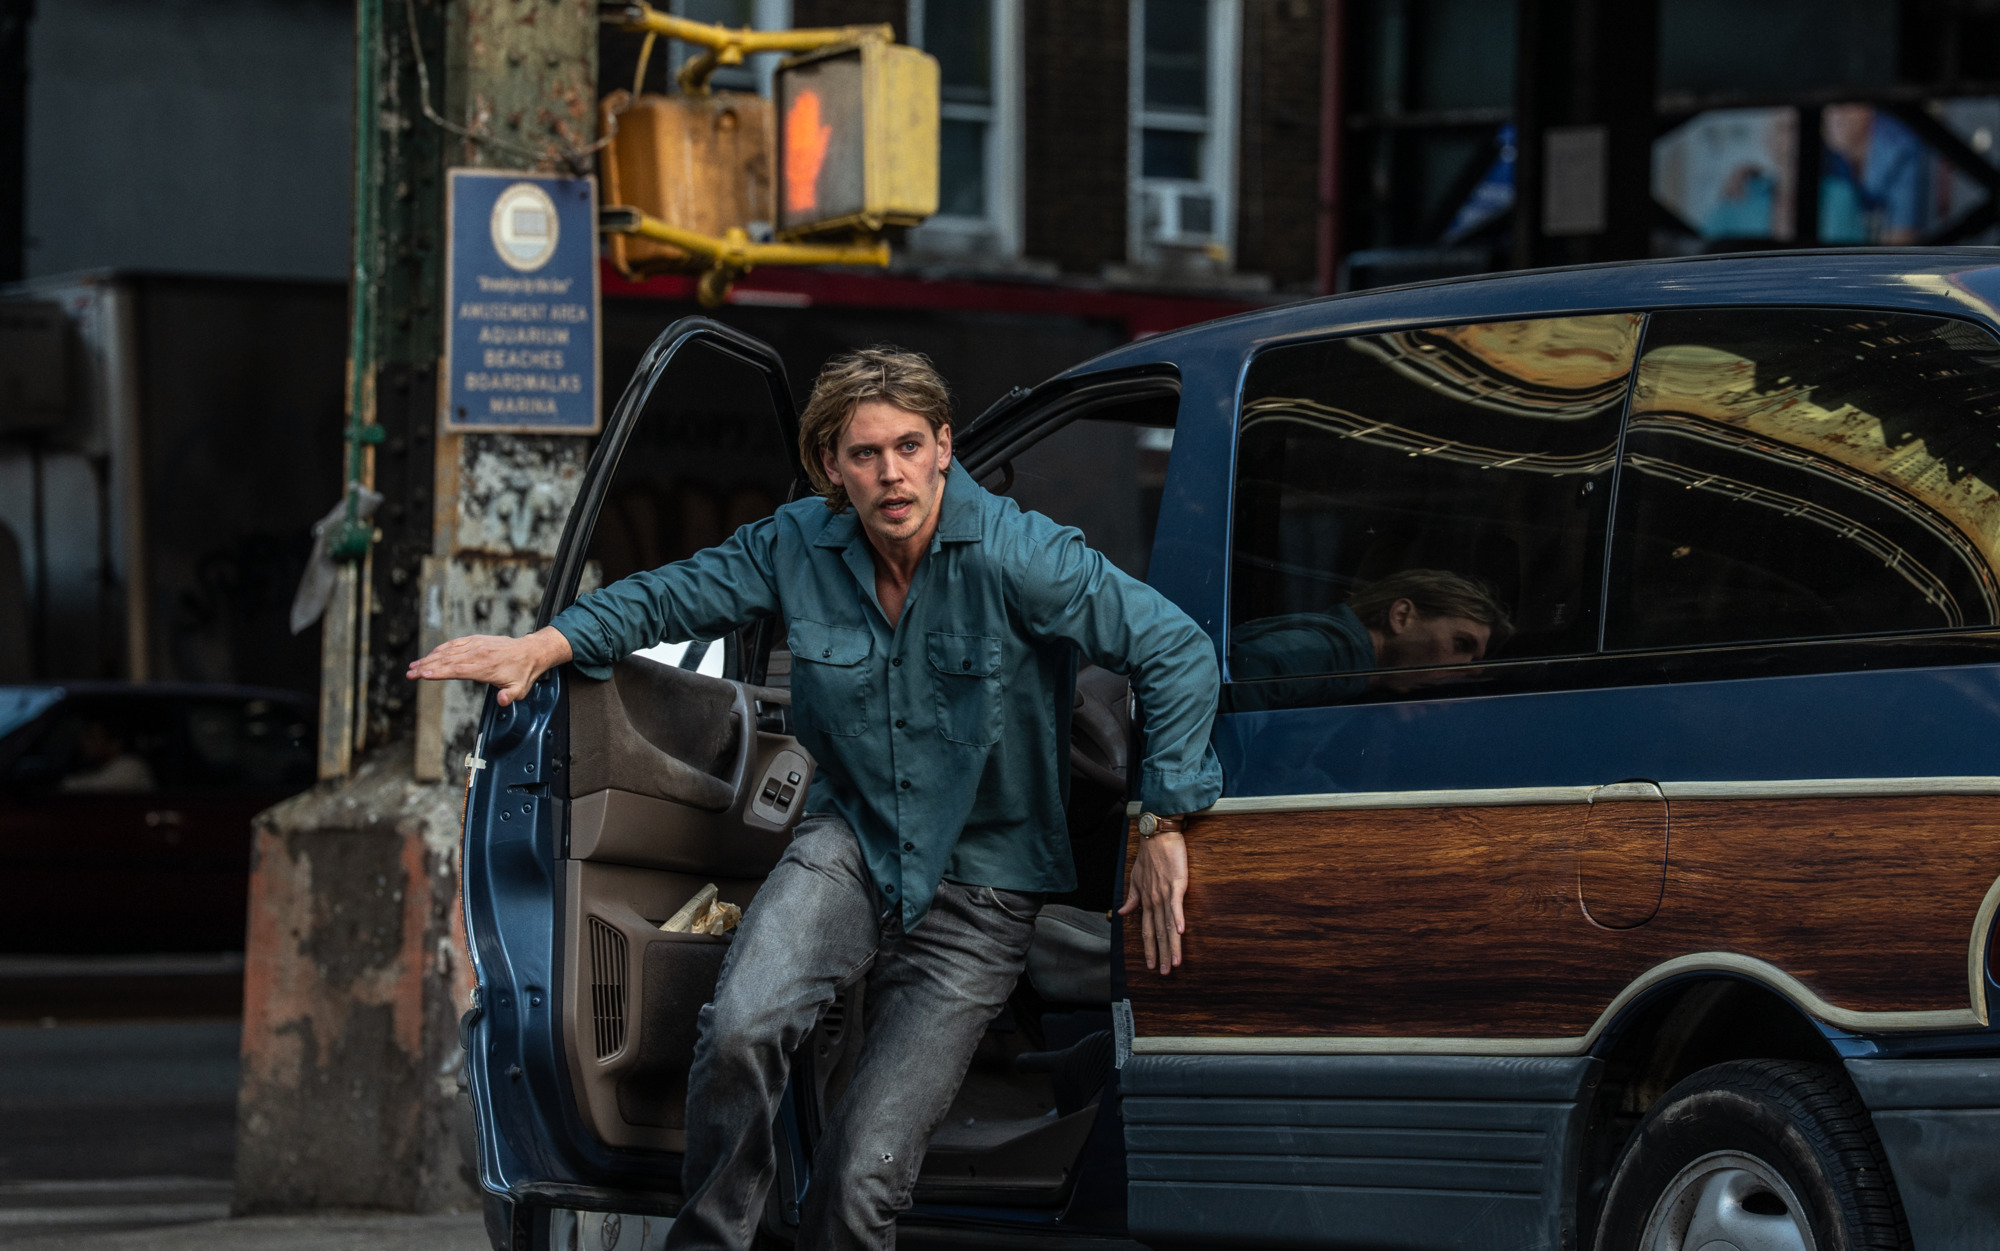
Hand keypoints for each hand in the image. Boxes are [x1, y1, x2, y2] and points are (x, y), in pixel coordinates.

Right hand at [405, 626, 572, 705]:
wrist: (531, 651)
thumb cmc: (523, 673)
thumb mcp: (520, 689)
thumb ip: (510, 696)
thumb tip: (503, 701)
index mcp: (486, 666)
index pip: (457, 669)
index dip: (439, 672)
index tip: (423, 674)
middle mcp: (478, 653)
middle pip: (447, 660)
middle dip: (426, 666)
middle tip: (410, 673)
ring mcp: (476, 645)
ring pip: (448, 650)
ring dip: (429, 658)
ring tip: (414, 666)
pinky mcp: (476, 640)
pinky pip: (455, 643)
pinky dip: (441, 649)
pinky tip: (430, 655)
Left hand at [1118, 825, 1188, 975]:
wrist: (1157, 835)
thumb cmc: (1150, 856)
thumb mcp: (1137, 879)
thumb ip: (1132, 898)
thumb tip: (1121, 913)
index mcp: (1146, 900)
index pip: (1147, 930)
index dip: (1149, 948)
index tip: (1151, 965)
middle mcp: (1153, 900)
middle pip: (1158, 932)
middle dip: (1161, 954)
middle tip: (1165, 973)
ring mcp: (1164, 893)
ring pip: (1168, 924)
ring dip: (1171, 944)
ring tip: (1174, 962)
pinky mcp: (1175, 884)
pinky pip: (1176, 904)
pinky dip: (1178, 918)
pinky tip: (1181, 932)